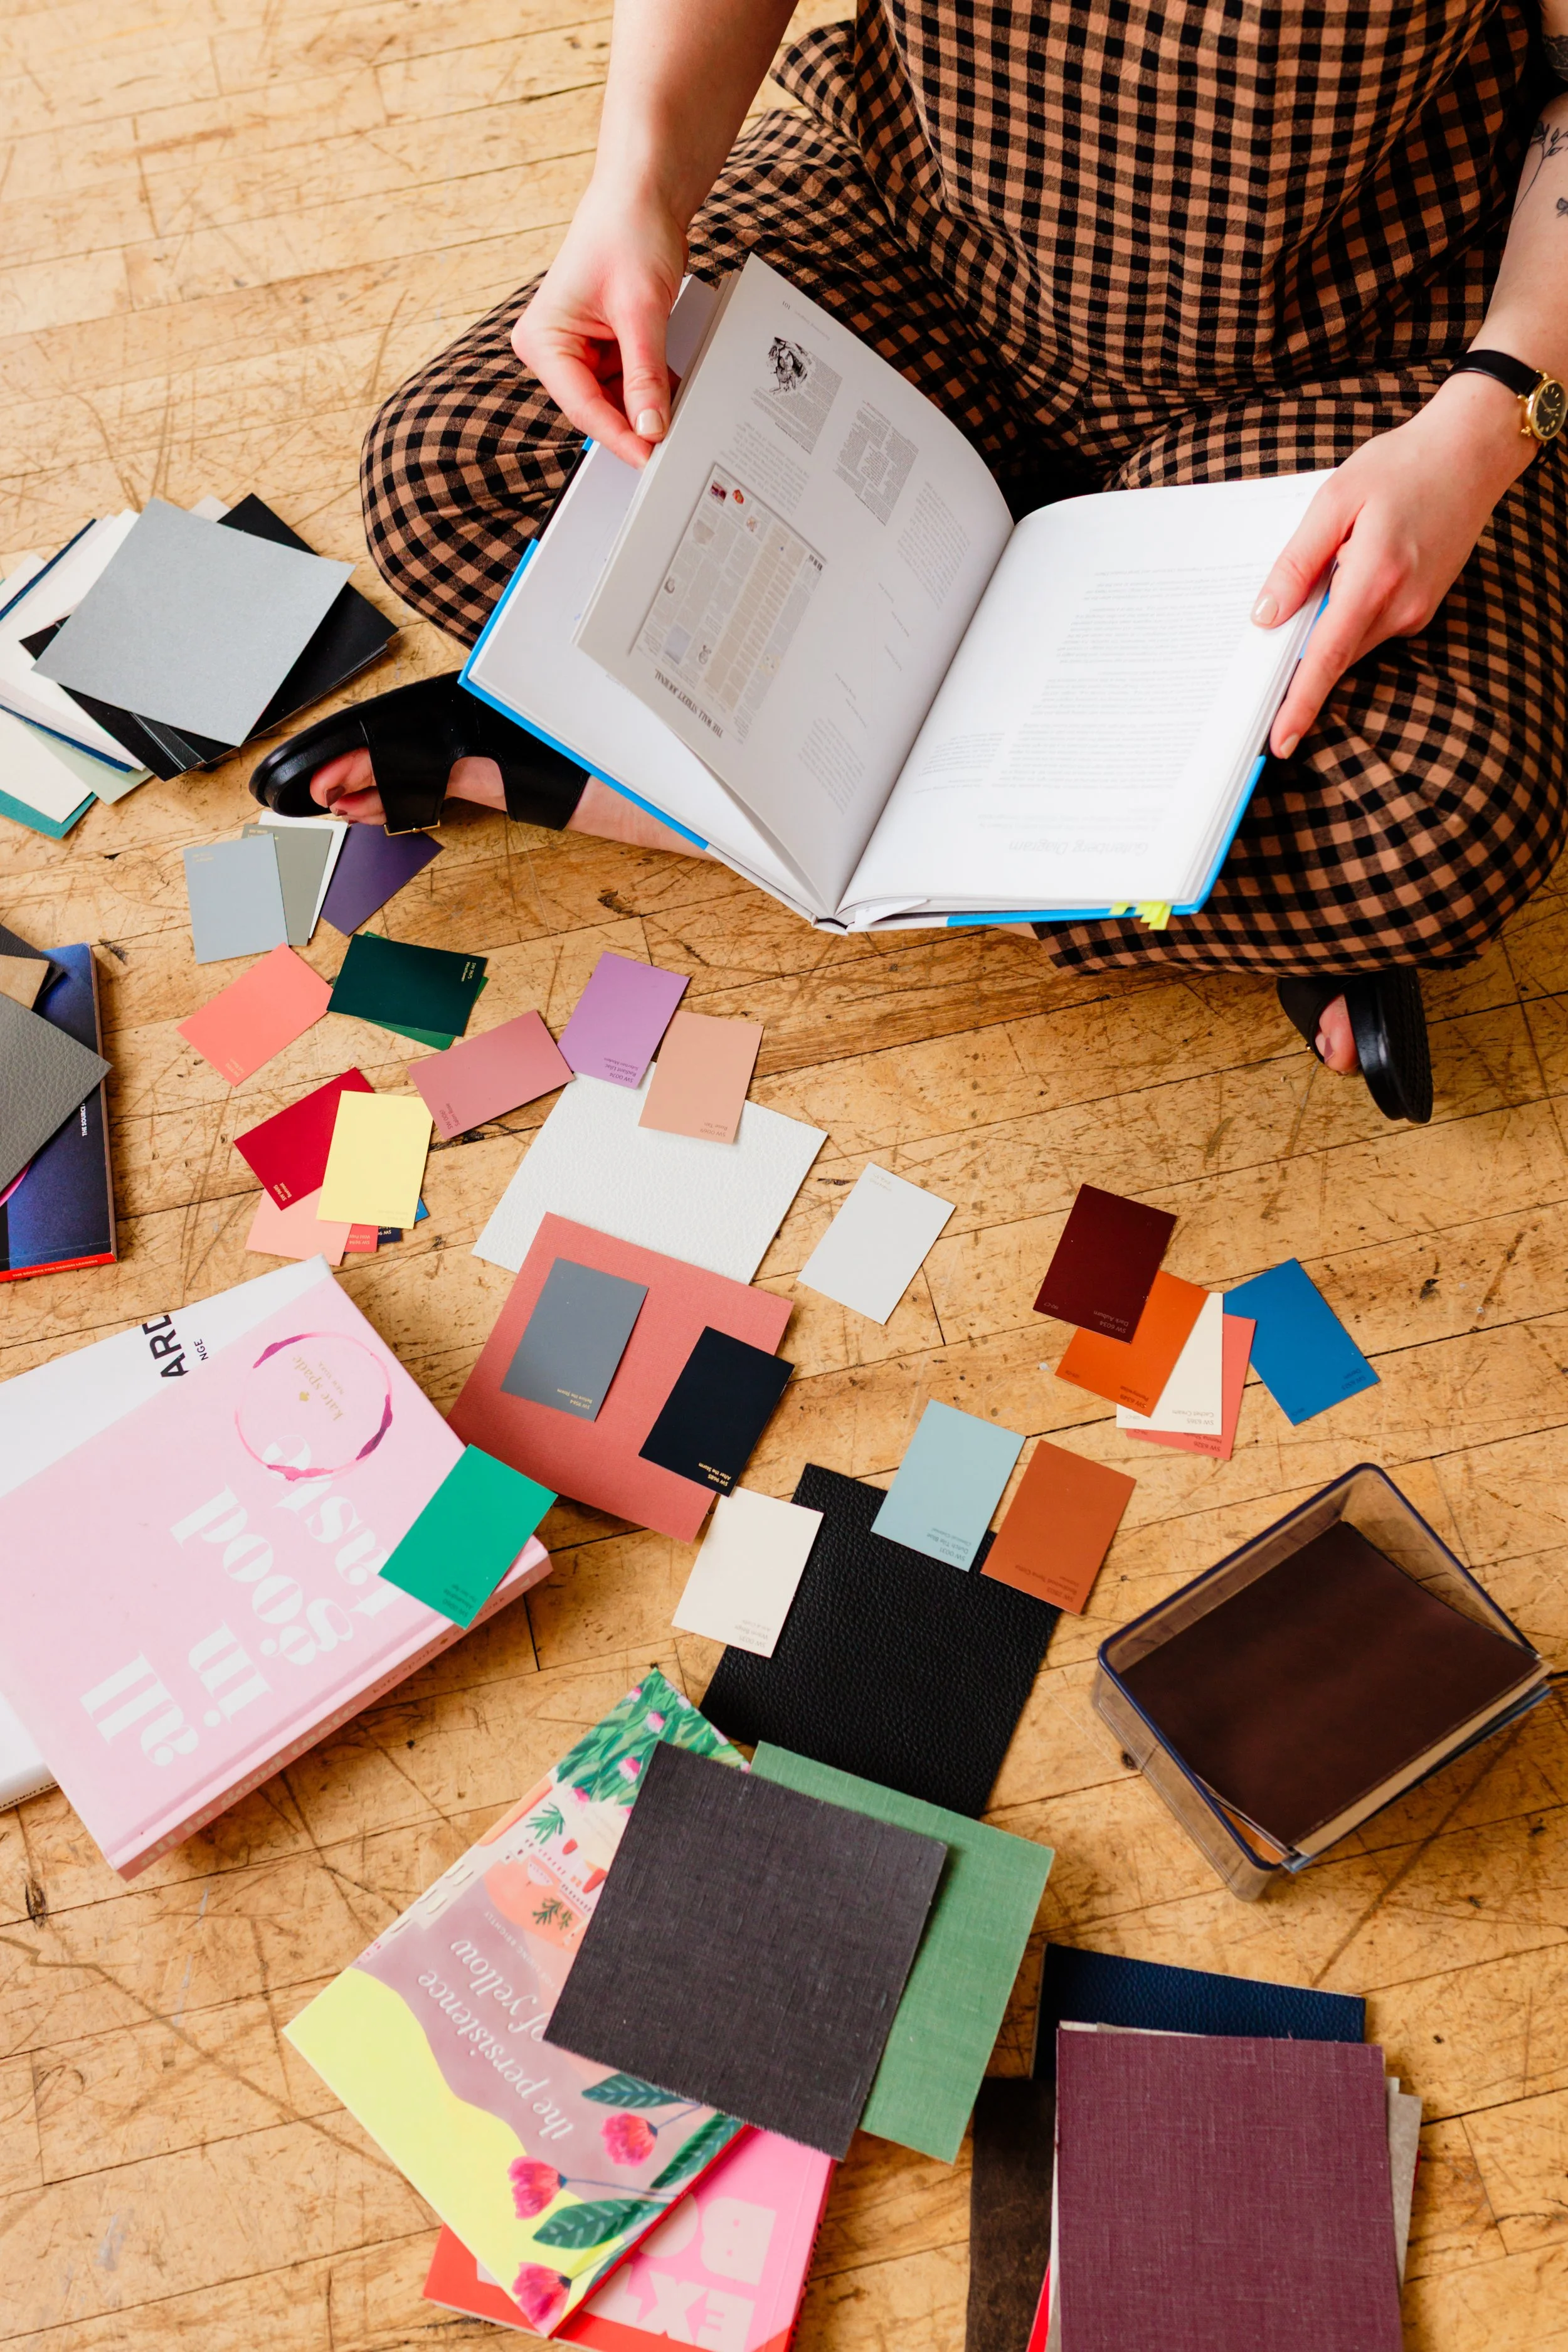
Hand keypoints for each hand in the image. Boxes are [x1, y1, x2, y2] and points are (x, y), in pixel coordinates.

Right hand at [512, 176, 686, 468]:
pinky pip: (626, 381)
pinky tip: (673, 396)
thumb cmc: (628, 232)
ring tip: (678, 419)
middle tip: (671, 450)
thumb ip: (645, 375)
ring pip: (614, 400)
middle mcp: (553, 347)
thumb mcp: (642, 312)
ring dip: (646, 407)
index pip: (582, 406)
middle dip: (634, 424)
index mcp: (543, 338)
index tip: (651, 460)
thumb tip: (651, 427)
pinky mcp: (601, 345)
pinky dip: (650, 389)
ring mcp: (576, 348)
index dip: (620, 437)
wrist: (643, 195)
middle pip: (596, 407)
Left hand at [1252, 374, 1535, 757]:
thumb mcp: (1334, 500)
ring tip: (1332, 563)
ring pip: (1350, 642)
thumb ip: (1298, 562)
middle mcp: (1400, 606)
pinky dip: (1348, 612)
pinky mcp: (1422, 609)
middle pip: (1333, 655)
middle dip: (1299, 660)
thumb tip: (1266, 616)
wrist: (1470, 452)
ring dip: (1325, 625)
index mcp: (1374, 578)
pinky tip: (1352, 566)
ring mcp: (1416, 612)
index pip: (1326, 658)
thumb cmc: (1401, 466)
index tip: (1280, 741)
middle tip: (1267, 646)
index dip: (1300, 703)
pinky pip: (1369, 626)